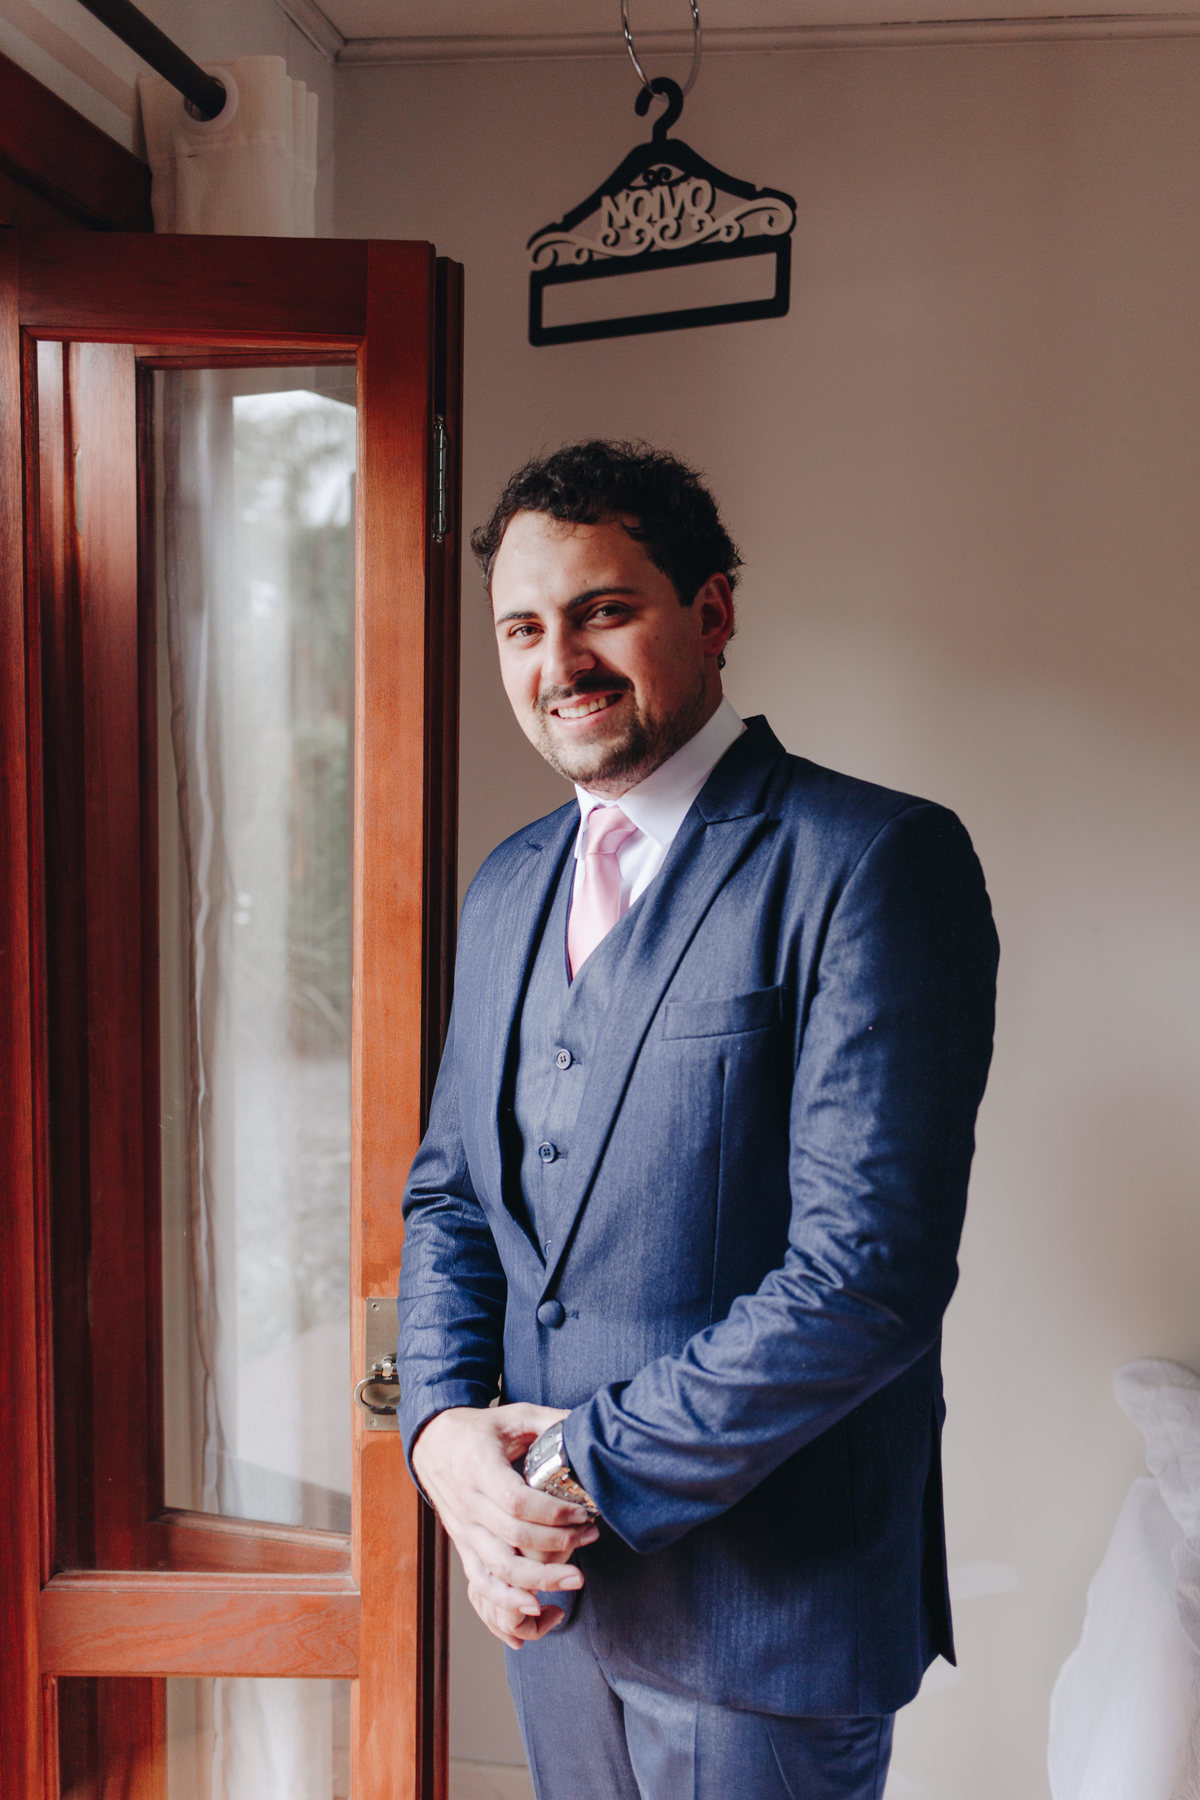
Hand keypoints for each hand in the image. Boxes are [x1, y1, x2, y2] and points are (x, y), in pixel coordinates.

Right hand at [412, 1403, 598, 1648]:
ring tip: (574, 1580)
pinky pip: (481, 1583)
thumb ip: (550, 1421)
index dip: (552, 1512)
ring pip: (499, 1568)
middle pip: (512, 1538)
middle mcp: (468, 1503)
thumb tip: (588, 1424)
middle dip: (557, 1546)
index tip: (582, 1512)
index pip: (516, 1501)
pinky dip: (506, 1602)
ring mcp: (464, 1530)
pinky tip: (534, 1609)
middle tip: (590, 1538)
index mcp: (479, 1467)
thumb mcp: (514, 1415)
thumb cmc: (479, 1430)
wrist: (432, 1444)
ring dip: (539, 1581)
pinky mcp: (464, 1547)